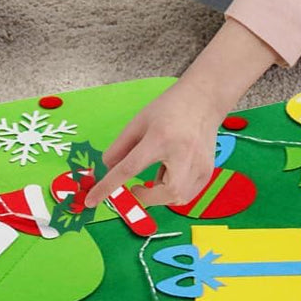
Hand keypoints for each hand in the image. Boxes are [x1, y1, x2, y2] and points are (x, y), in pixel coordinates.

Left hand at [86, 81, 226, 210]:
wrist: (203, 100)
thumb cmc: (169, 109)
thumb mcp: (138, 122)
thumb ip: (120, 147)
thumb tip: (107, 169)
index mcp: (160, 138)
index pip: (129, 168)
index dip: (108, 187)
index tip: (92, 200)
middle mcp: (183, 154)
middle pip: (165, 192)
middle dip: (147, 197)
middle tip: (137, 186)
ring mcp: (200, 165)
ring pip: (177, 198)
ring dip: (161, 194)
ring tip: (160, 169)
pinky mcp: (207, 173)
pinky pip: (187, 195)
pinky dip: (173, 192)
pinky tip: (172, 172)